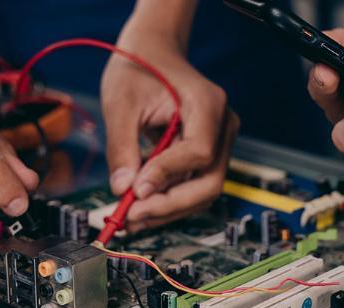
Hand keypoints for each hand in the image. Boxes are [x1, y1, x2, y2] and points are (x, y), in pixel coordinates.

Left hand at [101, 26, 238, 231]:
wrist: (152, 53)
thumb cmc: (139, 68)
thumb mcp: (121, 103)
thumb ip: (122, 147)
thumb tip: (122, 190)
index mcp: (208, 103)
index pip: (199, 152)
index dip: (168, 176)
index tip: (134, 191)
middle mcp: (222, 126)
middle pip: (210, 182)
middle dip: (169, 205)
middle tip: (130, 217)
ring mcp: (218, 142)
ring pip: (202, 191)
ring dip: (166, 209)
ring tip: (127, 218)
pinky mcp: (205, 155)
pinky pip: (191, 186)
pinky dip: (165, 200)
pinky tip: (137, 207)